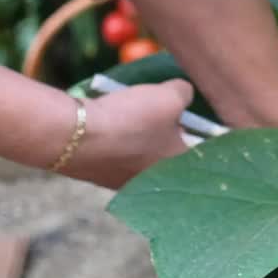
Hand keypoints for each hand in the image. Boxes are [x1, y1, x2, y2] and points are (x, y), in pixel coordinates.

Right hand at [68, 79, 193, 188]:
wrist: (75, 136)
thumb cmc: (132, 119)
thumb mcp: (169, 97)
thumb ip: (184, 94)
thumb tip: (183, 94)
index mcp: (179, 168)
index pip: (202, 151)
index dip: (199, 129)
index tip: (189, 112)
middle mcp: (157, 184)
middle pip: (171, 152)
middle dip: (169, 130)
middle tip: (161, 108)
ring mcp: (127, 183)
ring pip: (143, 153)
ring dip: (141, 134)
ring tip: (134, 112)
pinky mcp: (103, 178)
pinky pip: (120, 155)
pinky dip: (119, 140)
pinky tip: (112, 123)